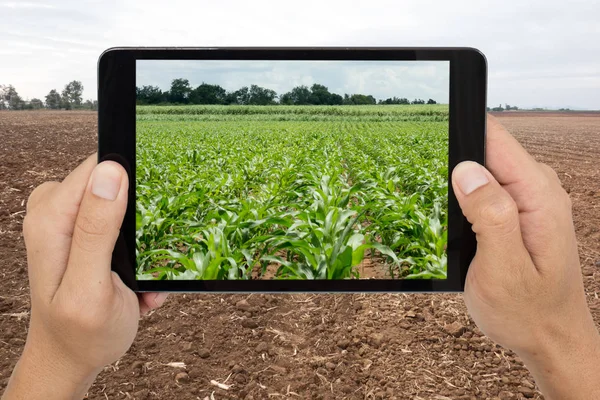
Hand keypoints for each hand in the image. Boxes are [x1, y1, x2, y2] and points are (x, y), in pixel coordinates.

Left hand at [2, 155, 167, 399]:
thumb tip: (110, 172)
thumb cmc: (81, 333)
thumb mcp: (91, 287)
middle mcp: (54, 212)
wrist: (69, 358)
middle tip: (140, 269)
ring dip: (141, 245)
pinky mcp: (80, 231)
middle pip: (115, 185)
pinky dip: (135, 254)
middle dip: (141, 225)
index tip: (141, 233)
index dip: (132, 190)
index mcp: (51, 219)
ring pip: (125, 205)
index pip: (100, 167)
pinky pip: (122, 222)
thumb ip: (97, 230)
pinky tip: (133, 284)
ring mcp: (66, 221)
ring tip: (137, 283)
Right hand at [452, 115, 599, 398]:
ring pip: (483, 171)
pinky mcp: (519, 212)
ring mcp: (530, 200)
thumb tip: (467, 169)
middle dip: (453, 164)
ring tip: (447, 219)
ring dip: (458, 185)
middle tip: (431, 198)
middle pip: (486, 151)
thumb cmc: (527, 313)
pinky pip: (488, 190)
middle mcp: (538, 190)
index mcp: (538, 197)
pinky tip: (459, 223)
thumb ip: (490, 215)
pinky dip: (466, 199)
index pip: (496, 140)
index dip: (461, 131)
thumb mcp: (503, 270)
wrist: (551, 339)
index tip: (427, 133)